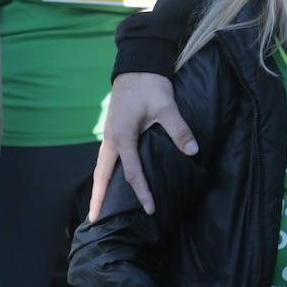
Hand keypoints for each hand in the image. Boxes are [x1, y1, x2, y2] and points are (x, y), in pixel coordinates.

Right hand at [88, 73, 196, 220]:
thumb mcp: (166, 106)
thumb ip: (178, 129)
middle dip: (98, 199)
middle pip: (102, 176)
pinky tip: (109, 179)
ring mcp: (109, 135)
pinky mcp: (112, 130)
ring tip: (96, 206)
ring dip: (99, 186)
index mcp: (123, 137)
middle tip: (93, 220)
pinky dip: (104, 172)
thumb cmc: (150, 86)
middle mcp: (111, 140)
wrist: (137, 66)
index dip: (143, 192)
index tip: (150, 209)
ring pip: (101, 167)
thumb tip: (193, 151)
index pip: (133, 172)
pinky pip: (105, 158)